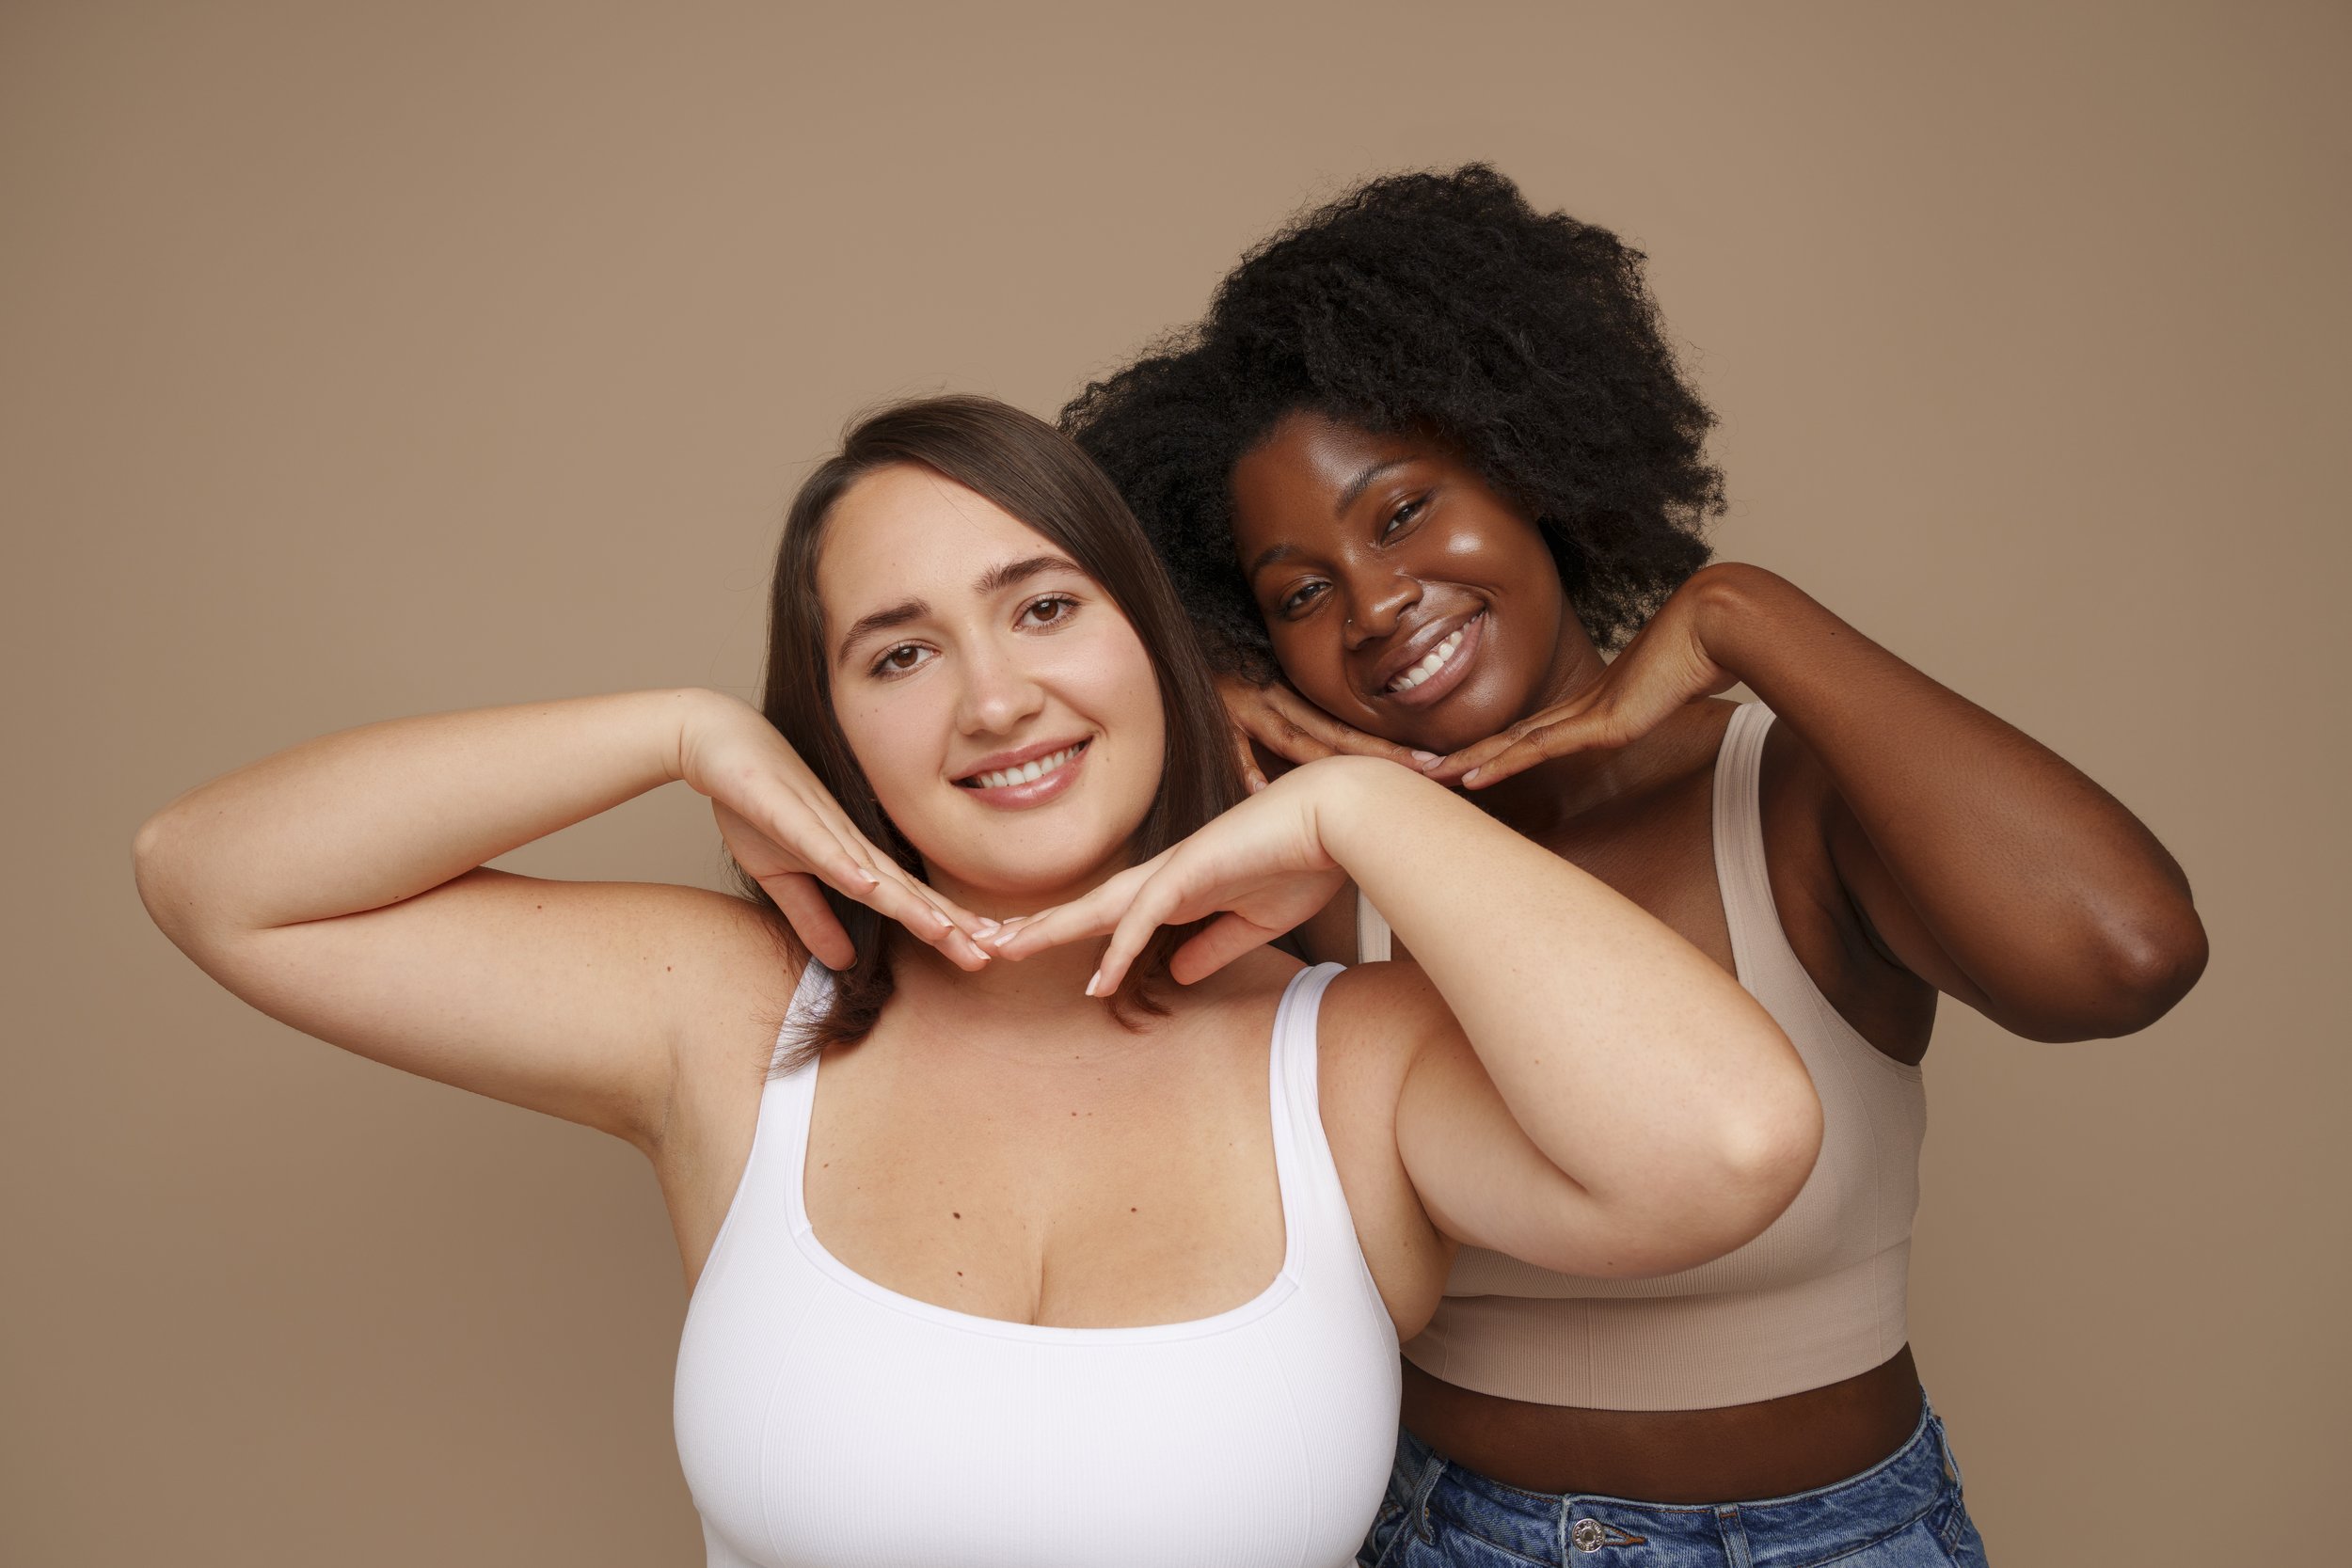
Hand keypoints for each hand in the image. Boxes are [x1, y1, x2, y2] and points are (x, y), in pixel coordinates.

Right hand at [676, 692, 990, 970]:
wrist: (718, 740)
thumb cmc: (754, 802)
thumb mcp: (782, 875)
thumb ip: (814, 917)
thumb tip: (843, 963)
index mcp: (853, 858)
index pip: (909, 900)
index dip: (946, 928)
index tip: (985, 955)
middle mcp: (849, 842)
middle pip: (906, 891)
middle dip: (948, 924)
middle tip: (991, 954)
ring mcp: (821, 825)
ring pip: (873, 872)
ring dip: (909, 902)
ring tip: (946, 931)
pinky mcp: (785, 813)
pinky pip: (819, 844)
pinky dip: (844, 866)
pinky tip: (868, 885)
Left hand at [980, 759, 1362, 992]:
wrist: (1336, 818)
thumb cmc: (1302, 860)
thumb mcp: (1252, 923)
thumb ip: (1211, 947)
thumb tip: (1175, 975)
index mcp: (1178, 887)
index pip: (1110, 914)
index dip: (1067, 931)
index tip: (1028, 949)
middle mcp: (1165, 876)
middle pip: (1087, 906)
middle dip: (1035, 926)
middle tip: (983, 945)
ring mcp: (1174, 870)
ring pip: (1099, 907)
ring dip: (1052, 930)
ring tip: (1005, 950)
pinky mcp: (1192, 872)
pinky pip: (1145, 917)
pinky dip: (1118, 948)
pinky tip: (1095, 979)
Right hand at [1217, 671, 1435, 792]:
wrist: (1180, 641)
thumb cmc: (1222, 669)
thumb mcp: (1262, 691)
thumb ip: (1289, 721)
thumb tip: (1324, 767)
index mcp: (1294, 699)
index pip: (1349, 729)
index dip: (1390, 747)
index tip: (1432, 762)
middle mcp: (1280, 702)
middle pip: (1338, 735)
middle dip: (1384, 755)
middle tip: (1430, 770)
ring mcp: (1250, 708)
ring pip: (1297, 738)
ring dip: (1333, 764)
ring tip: (1366, 787)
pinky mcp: (1217, 715)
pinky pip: (1233, 744)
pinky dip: (1246, 767)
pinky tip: (1262, 789)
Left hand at [1433, 566, 1742, 788]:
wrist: (1715, 626)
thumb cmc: (1706, 654)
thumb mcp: (1679, 690)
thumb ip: (1665, 702)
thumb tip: (1678, 700)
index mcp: (1597, 704)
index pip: (1535, 732)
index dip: (1497, 748)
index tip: (1465, 762)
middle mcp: (1583, 708)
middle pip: (1511, 736)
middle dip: (1464, 754)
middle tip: (1418, 770)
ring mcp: (1588, 714)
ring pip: (1512, 744)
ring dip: (1466, 762)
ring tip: (1425, 778)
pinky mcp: (1600, 723)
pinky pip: (1538, 749)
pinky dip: (1500, 764)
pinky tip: (1469, 776)